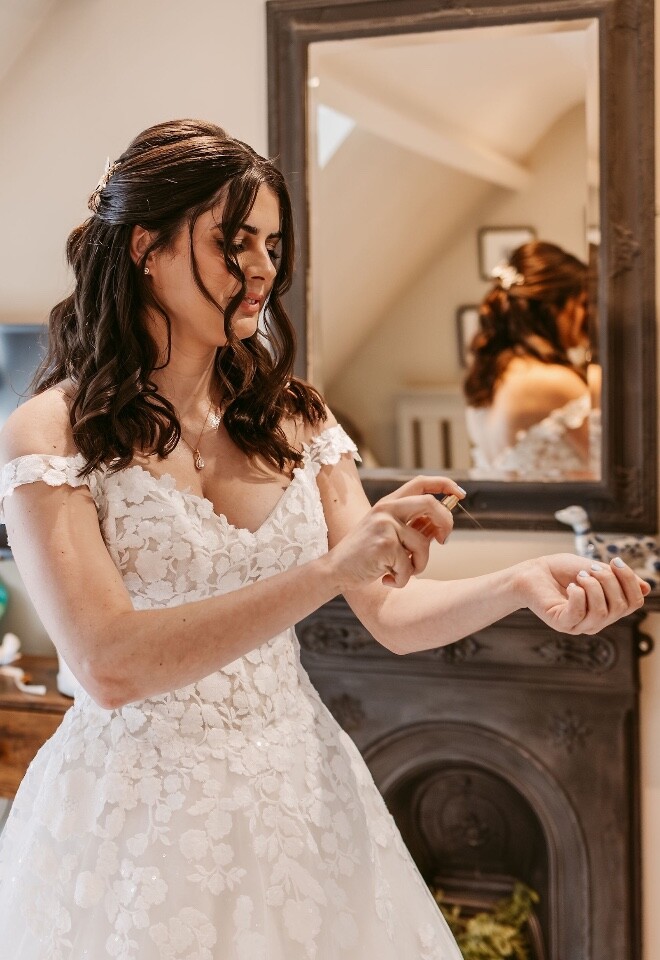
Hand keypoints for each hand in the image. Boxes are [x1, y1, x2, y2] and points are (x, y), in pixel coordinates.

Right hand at [326, 476, 464, 590]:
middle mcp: (387, 508)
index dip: (445, 485)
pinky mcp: (384, 545)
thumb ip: (412, 527)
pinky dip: (402, 580)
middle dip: (446, 524)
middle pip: (430, 505)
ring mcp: (385, 525)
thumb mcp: (388, 534)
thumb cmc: (365, 555)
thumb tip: (441, 526)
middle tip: (444, 541)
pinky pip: (409, 567)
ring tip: (399, 572)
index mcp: (389, 502)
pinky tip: (386, 579)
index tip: (461, 494)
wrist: (335, 570)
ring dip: (418, 566)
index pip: (421, 483)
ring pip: (423, 545)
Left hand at [519, 553, 649, 633]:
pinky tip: (571, 587)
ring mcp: (579, 625)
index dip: (630, 580)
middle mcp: (597, 621)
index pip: (634, 602)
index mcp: (608, 609)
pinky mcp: (562, 624)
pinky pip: (579, 614)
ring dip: (593, 587)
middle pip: (620, 607)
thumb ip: (617, 579)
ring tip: (579, 576)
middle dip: (609, 580)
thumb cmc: (562, 570)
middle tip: (590, 568)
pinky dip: (578, 595)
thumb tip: (646, 588)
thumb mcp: (594, 569)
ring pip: (602, 611)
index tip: (615, 561)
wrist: (532, 572)